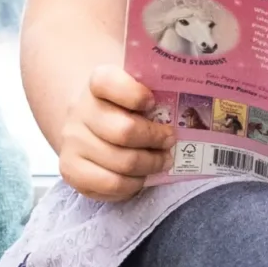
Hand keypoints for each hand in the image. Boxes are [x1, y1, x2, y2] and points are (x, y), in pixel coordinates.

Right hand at [55, 65, 175, 201]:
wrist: (89, 124)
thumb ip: (157, 87)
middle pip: (124, 131)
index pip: (108, 82)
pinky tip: (141, 176)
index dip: (134, 94)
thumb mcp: (137, 88)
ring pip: (122, 162)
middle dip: (155, 139)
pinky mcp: (71, 169)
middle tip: (170, 141)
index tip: (153, 102)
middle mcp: (79, 110)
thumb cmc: (124, 106)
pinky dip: (133, 184)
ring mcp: (72, 141)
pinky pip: (111, 184)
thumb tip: (196, 96)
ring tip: (162, 160)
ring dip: (150, 164)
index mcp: (97, 82)